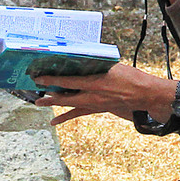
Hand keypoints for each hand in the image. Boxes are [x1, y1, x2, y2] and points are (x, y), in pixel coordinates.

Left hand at [32, 63, 173, 125]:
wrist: (144, 94)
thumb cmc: (130, 76)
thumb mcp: (112, 65)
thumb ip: (95, 64)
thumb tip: (79, 58)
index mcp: (96, 83)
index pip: (69, 81)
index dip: (52, 80)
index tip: (39, 77)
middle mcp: (92, 96)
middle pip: (65, 95)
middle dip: (49, 93)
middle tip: (36, 91)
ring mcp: (94, 105)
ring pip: (69, 104)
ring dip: (54, 103)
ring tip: (39, 102)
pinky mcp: (97, 109)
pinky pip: (78, 114)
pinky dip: (65, 116)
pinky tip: (54, 122)